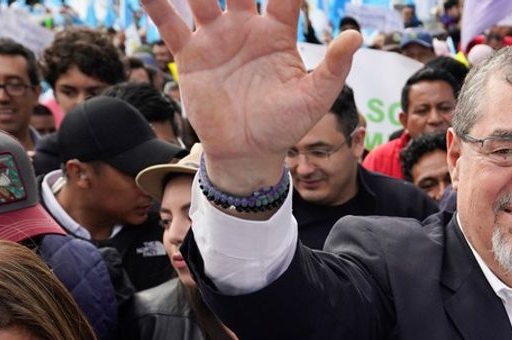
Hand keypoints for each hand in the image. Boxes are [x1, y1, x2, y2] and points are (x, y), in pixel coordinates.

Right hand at [141, 0, 361, 194]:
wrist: (246, 152)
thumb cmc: (284, 125)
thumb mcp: (313, 98)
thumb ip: (334, 67)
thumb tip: (355, 36)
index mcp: (277, 32)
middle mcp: (245, 26)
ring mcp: (215, 36)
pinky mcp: (190, 54)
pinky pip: (170, 23)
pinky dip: (156, 3)